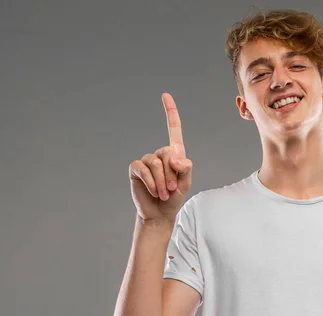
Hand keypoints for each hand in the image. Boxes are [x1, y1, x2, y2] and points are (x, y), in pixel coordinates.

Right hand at [129, 93, 192, 221]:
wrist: (160, 213)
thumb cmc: (174, 197)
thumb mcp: (186, 184)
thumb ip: (185, 168)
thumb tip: (174, 156)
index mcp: (175, 154)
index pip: (173, 129)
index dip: (170, 112)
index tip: (165, 95)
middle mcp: (160, 154)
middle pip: (167, 152)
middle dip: (171, 173)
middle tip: (172, 189)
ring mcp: (147, 161)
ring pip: (155, 163)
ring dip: (161, 181)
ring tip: (163, 194)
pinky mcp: (136, 169)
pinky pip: (142, 168)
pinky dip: (150, 181)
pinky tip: (154, 191)